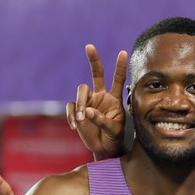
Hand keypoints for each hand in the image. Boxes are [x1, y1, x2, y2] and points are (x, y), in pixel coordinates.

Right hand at [67, 44, 127, 158]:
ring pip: (81, 91)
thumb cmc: (114, 137)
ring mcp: (89, 102)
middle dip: (94, 60)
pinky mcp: (78, 110)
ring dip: (81, 104)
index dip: (120, 66)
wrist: (105, 148)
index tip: (123, 52)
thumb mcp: (114, 130)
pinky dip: (72, 115)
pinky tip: (75, 126)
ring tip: (82, 119)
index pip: (118, 79)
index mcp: (114, 98)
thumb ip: (102, 120)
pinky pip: (71, 107)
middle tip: (89, 46)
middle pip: (97, 74)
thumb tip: (88, 112)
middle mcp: (101, 96)